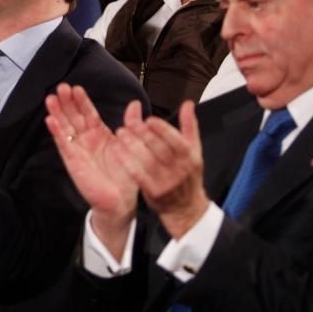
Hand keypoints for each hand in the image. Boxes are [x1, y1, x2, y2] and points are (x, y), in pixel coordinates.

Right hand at [46, 85, 138, 258]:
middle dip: (66, 102)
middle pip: (74, 117)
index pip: (88, 113)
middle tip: (60, 87)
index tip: (75, 88)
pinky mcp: (72, 161)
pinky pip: (63, 144)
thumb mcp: (131, 145)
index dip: (81, 101)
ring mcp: (78, 150)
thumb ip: (131, 124)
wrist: (120, 200)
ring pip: (65, 127)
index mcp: (100, 135)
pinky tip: (50, 120)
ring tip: (50, 99)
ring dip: (57, 113)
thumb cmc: (125, 174)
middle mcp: (87, 140)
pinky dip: (56, 132)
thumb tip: (134, 104)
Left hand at [115, 100, 209, 239]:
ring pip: (147, 160)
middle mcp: (180, 169)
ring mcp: (166, 182)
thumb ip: (190, 125)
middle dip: (142, 133)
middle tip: (129, 123)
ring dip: (132, 145)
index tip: (148, 119)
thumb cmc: (188, 176)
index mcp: (190, 157)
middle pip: (159, 148)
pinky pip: (138, 174)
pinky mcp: (154, 192)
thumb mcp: (195, 150)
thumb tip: (188, 104)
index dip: (161, 128)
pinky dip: (127, 161)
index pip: (175, 139)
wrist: (186, 208)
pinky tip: (118, 151)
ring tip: (121, 133)